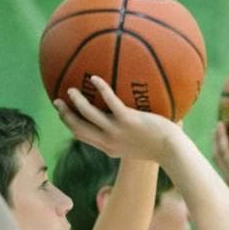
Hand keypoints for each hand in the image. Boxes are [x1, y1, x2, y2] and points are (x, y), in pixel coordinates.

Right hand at [53, 75, 179, 162]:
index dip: (70, 125)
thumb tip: (135, 119)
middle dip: (65, 115)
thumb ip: (132, 135)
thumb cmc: (162, 147)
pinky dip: (101, 89)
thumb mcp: (141, 145)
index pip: (83, 136)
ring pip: (88, 115)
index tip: (64, 115)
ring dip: (76, 102)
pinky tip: (95, 78)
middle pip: (78, 128)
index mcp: (109, 148)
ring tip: (70, 90)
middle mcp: (108, 141)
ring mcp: (116, 131)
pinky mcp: (127, 120)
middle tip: (57, 102)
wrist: (172, 151)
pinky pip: (110, 102)